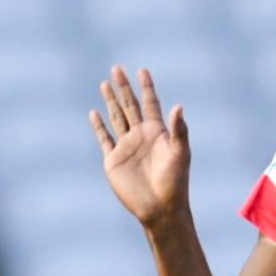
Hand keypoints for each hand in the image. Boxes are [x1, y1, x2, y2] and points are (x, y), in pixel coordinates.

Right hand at [90, 66, 190, 226]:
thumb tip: (178, 106)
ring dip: (111, 101)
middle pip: (130, 105)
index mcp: (158, 132)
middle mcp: (141, 136)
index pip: (151, 103)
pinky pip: (104, 138)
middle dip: (124, 87)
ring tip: (105, 83)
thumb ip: (179, 130)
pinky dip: (99, 126)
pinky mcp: (113, 160)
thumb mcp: (180, 153)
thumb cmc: (175, 181)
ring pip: (117, 117)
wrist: (160, 207)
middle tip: (117, 68)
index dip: (147, 87)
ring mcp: (126, 146)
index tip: (142, 70)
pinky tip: (94, 113)